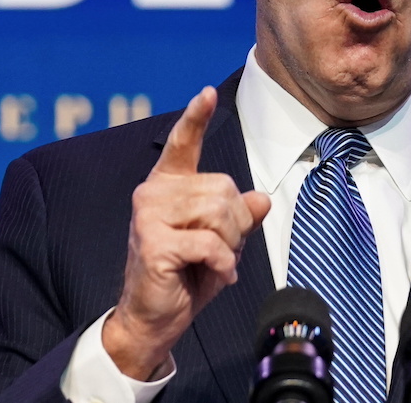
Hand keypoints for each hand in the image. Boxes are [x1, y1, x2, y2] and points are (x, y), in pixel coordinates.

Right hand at [102, 86, 271, 379]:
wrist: (154, 318)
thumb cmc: (186, 275)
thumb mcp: (222, 242)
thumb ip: (239, 216)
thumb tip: (261, 199)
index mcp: (168, 186)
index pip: (182, 144)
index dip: (196, 117)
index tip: (207, 93)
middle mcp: (153, 193)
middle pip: (224, 188)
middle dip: (235, 224)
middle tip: (220, 250)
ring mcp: (148, 216)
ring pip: (220, 213)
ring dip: (229, 245)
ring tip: (214, 262)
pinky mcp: (153, 242)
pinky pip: (211, 244)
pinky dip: (221, 264)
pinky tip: (213, 275)